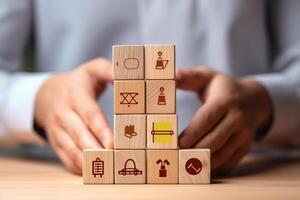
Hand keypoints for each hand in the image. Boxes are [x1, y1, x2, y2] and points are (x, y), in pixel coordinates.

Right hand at [34, 59, 113, 173]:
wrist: (47, 94)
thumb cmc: (79, 83)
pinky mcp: (56, 143)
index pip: (89, 115)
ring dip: (91, 162)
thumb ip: (110, 70)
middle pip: (81, 136)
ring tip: (109, 169)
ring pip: (73, 151)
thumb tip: (131, 76)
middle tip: (116, 160)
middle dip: (99, 150)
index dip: (102, 130)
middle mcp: (63, 115)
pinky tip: (96, 172)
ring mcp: (57, 131)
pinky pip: (67, 160)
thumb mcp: (92, 69)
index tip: (114, 143)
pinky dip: (81, 168)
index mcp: (75, 95)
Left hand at [177, 67, 272, 174]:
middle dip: (193, 150)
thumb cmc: (224, 88)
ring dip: (202, 162)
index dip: (192, 132)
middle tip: (175, 156)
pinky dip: (213, 167)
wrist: (254, 99)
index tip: (176, 142)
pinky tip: (199, 168)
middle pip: (214, 140)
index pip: (207, 119)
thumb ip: (190, 75)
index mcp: (226, 101)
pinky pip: (229, 162)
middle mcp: (237, 119)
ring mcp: (243, 135)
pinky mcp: (245, 147)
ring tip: (183, 165)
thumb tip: (173, 74)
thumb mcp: (208, 76)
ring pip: (221, 155)